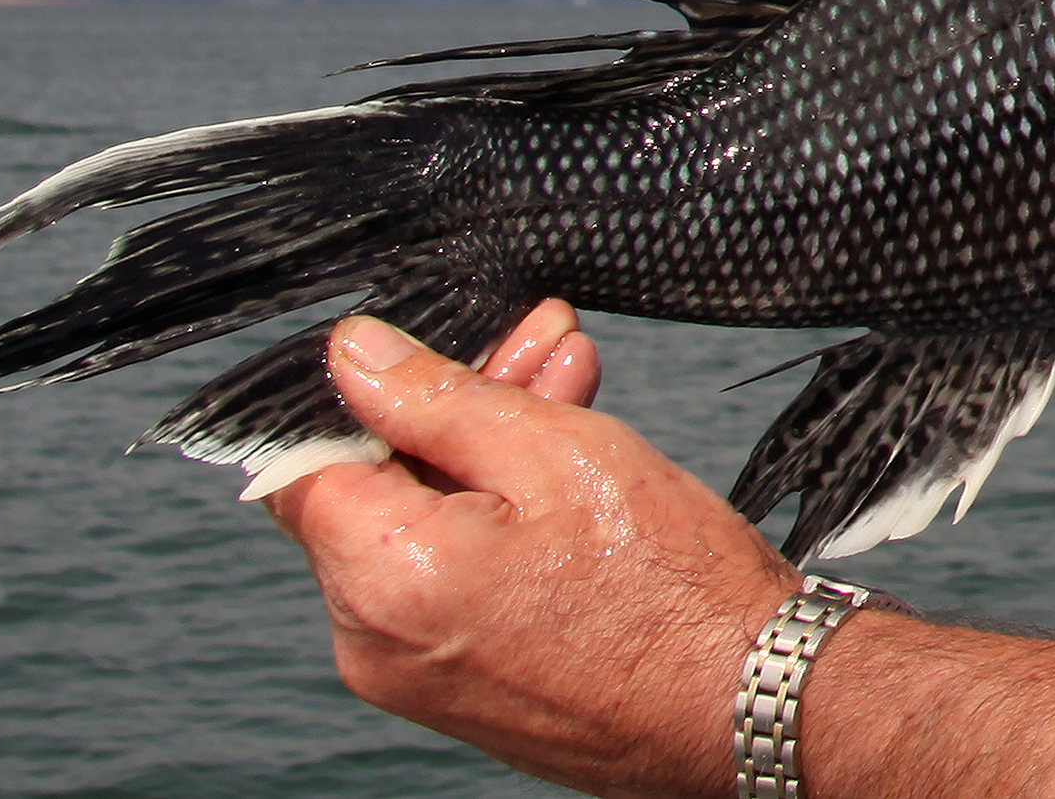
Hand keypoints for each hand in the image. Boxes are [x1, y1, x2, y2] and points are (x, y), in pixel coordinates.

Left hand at [261, 303, 801, 796]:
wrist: (750, 703)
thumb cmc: (671, 590)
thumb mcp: (553, 450)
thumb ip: (435, 397)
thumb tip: (354, 355)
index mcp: (384, 580)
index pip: (304, 460)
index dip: (364, 391)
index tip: (433, 353)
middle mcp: (376, 644)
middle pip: (373, 491)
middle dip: (452, 409)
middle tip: (539, 351)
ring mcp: (417, 676)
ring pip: (417, 532)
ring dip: (484, 458)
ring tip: (571, 395)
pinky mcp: (462, 691)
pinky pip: (448, 583)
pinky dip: (495, 523)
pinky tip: (565, 470)